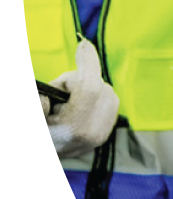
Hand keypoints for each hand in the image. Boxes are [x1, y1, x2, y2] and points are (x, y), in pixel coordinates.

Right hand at [45, 39, 119, 157]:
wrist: (47, 154)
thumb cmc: (43, 130)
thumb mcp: (38, 109)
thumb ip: (41, 99)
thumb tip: (65, 73)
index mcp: (74, 127)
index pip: (90, 87)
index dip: (88, 63)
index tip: (83, 44)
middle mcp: (93, 132)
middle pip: (98, 87)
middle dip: (78, 81)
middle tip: (57, 94)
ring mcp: (101, 135)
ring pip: (105, 93)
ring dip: (87, 89)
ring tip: (65, 103)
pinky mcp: (105, 134)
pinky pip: (108, 102)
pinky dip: (94, 98)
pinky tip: (78, 108)